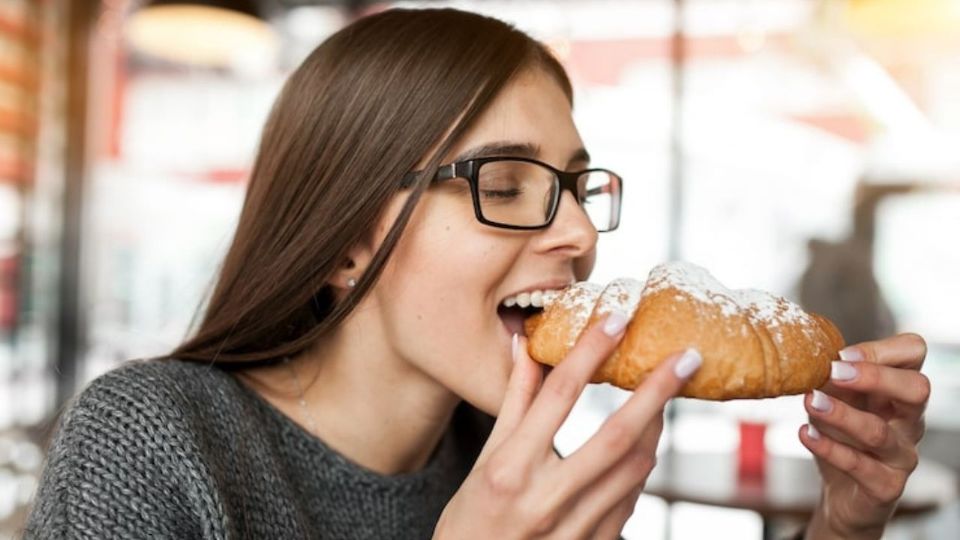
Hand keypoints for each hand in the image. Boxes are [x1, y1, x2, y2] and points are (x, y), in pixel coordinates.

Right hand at [434, 313, 702, 538]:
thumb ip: (513, 403)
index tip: (618, 318)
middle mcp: (543, 499)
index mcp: (509, 468)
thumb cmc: (472, 519)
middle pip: (615, 435)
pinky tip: (646, 442)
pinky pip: (632, 499)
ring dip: (656, 426)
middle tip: (687, 356)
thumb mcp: (484, 461)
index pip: (558, 395)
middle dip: (657, 391)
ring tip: (667, 395)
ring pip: (634, 469)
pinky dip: (643, 465)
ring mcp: (573, 529)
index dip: (590, 352)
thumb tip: (528, 345)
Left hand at [799, 333, 929, 539]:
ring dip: (841, 414)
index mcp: (898, 391)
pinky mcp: (886, 486)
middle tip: (834, 371)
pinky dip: (828, 448)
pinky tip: (805, 434)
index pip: (914, 353)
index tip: (843, 354)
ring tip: (810, 401)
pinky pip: (859, 466)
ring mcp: (901, 455)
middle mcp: (909, 421)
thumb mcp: (834, 401)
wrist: (841, 495)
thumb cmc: (841, 438)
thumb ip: (831, 379)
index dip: (883, 349)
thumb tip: (813, 355)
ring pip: (880, 432)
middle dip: (875, 376)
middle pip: (917, 388)